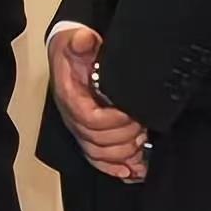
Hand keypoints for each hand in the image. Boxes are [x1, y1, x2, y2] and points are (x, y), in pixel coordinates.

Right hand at [48, 25, 150, 183]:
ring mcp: (79, 128)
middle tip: (143, 126)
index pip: (90, 119)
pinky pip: (97, 159)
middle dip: (124, 138)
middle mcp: (72, 117)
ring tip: (141, 142)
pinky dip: (113, 168)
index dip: (114, 121)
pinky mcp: (87, 135)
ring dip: (123, 153)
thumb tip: (84, 39)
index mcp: (70, 97)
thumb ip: (81, 41)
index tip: (132, 113)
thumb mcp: (76, 41)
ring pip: (98, 153)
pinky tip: (130, 170)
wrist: (68, 56)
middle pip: (97, 141)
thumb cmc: (75, 52)